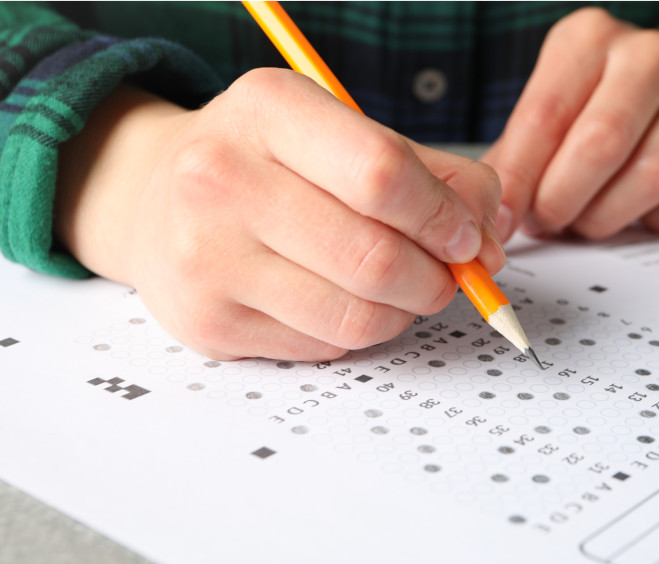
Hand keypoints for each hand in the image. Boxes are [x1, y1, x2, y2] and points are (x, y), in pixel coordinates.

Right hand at [55, 70, 502, 360]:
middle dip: (437, 279)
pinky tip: (343, 300)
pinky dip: (357, 330)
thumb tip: (490, 237)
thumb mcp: (339, 133)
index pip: (382, 175)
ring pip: (356, 316)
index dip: (446, 217)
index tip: (470, 238)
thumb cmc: (265, 162)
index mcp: (268, 110)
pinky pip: (325, 346)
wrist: (156, 199)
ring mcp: (207, 258)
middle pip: (374, 257)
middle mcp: (222, 180)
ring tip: (400, 288)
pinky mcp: (208, 322)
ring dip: (403, 311)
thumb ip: (430, 173)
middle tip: (448, 275)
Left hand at [483, 7, 658, 240]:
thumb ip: (515, 159)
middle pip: (601, 145)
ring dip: (606, 217)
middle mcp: (649, 54)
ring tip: (584, 219)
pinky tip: (636, 210)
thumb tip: (495, 217)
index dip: (518, 180)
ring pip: (651, 178)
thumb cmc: (592, 107)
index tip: (502, 221)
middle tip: (547, 221)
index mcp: (588, 40)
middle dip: (563, 200)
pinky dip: (656, 221)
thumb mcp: (546, 113)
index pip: (543, 117)